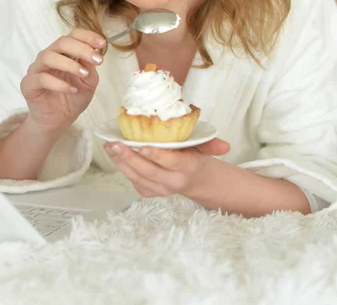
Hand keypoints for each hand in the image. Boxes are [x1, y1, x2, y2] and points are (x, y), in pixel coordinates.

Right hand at [20, 28, 105, 133]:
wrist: (60, 119)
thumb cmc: (74, 96)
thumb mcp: (89, 80)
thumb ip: (90, 65)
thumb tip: (95, 50)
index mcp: (64, 52)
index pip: (73, 35)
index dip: (88, 36)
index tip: (102, 43)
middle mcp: (49, 56)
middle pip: (62, 42)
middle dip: (82, 49)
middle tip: (97, 60)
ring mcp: (37, 69)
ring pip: (48, 56)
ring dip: (69, 64)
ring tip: (84, 74)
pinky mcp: (29, 84)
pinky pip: (41, 78)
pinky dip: (59, 84)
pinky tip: (72, 90)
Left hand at [103, 138, 229, 197]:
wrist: (196, 180)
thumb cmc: (196, 156)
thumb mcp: (205, 147)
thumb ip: (211, 144)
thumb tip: (226, 147)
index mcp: (187, 168)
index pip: (170, 163)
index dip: (156, 155)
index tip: (142, 145)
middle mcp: (173, 182)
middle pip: (149, 171)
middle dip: (130, 157)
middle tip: (116, 144)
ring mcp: (160, 189)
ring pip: (137, 177)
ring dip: (121, 162)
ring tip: (110, 146)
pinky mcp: (149, 192)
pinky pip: (133, 181)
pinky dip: (122, 167)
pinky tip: (114, 153)